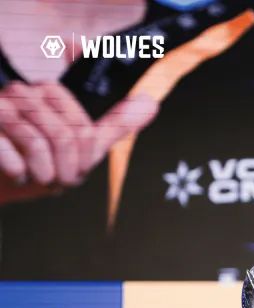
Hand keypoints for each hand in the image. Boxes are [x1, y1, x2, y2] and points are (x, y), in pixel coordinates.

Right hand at [0, 81, 157, 203]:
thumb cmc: (39, 161)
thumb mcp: (81, 145)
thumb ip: (114, 124)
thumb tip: (151, 103)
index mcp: (50, 93)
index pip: (84, 128)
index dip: (85, 157)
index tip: (78, 170)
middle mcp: (23, 93)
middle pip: (65, 137)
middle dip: (66, 169)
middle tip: (59, 179)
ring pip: (38, 144)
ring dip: (44, 173)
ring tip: (40, 178)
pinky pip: (7, 152)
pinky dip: (19, 173)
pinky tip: (17, 174)